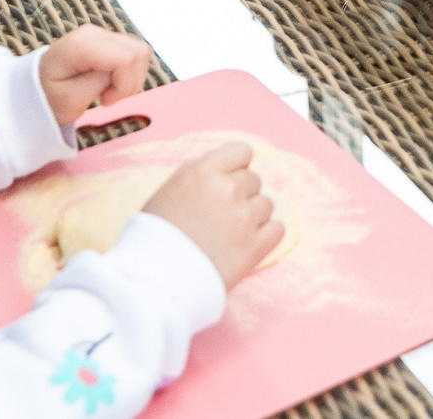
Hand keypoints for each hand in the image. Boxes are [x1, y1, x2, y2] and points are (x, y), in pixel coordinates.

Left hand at [37, 26, 151, 125]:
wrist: (32, 89)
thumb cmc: (47, 98)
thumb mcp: (69, 100)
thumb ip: (98, 84)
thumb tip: (119, 72)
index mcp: (80, 46)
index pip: (127, 58)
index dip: (125, 84)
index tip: (105, 102)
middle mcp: (93, 32)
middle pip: (138, 52)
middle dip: (130, 82)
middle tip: (106, 98)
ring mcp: (101, 33)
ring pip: (140, 51)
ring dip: (131, 77)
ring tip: (107, 90)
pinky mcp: (108, 39)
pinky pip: (134, 52)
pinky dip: (128, 71)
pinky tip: (109, 82)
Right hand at [140, 141, 281, 289]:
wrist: (154, 282)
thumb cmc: (154, 238)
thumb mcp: (167, 192)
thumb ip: (196, 174)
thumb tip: (219, 167)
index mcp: (202, 172)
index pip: (242, 151)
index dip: (237, 167)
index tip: (229, 182)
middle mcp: (227, 189)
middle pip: (254, 180)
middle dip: (241, 195)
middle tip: (221, 217)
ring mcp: (243, 217)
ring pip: (267, 204)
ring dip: (253, 216)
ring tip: (229, 234)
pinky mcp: (255, 246)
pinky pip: (278, 228)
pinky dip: (266, 236)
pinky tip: (246, 244)